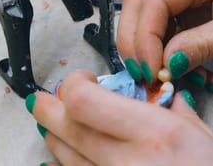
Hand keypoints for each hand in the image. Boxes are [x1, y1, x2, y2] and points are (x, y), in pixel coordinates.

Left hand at [26, 70, 212, 165]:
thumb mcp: (202, 136)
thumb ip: (175, 109)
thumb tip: (157, 93)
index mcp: (154, 134)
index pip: (85, 100)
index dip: (75, 84)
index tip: (84, 79)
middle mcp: (128, 162)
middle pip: (68, 128)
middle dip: (47, 108)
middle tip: (41, 99)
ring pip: (65, 158)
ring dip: (53, 136)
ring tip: (52, 124)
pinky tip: (55, 160)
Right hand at [117, 0, 212, 86]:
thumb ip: (202, 43)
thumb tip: (167, 64)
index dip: (145, 36)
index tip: (151, 70)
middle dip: (134, 38)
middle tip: (143, 73)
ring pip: (144, 9)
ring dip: (142, 43)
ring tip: (154, 71)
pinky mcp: (188, 2)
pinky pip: (161, 21)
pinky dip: (158, 45)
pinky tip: (170, 63)